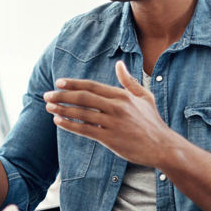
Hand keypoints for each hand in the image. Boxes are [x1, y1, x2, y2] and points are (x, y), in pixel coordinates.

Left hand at [42, 60, 180, 166]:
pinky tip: (58, 121)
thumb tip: (119, 64)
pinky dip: (70, 125)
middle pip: (83, 98)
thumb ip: (128, 81)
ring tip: (49, 107)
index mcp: (122, 95)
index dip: (73, 84)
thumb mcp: (144, 97)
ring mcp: (112, 123)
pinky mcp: (110, 139)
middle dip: (62, 96)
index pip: (92, 86)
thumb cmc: (152, 122)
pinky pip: (85, 130)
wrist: (162, 146)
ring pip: (81, 114)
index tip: (59, 82)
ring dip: (62, 110)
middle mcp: (116, 107)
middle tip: (47, 95)